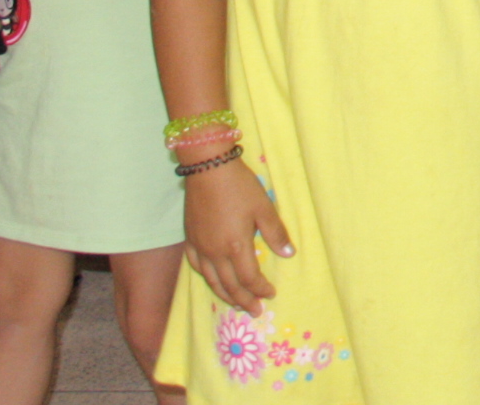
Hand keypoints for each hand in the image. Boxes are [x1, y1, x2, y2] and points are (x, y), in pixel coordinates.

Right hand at [183, 156, 291, 312]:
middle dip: (244, 301)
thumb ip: (276, 233)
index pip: (250, 278)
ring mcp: (200, 247)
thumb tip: (289, 254)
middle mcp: (215, 252)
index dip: (261, 289)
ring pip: (212, 280)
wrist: (208, 168)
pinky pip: (196, 266)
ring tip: (235, 303)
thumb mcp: (264, 208)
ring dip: (225, 294)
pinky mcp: (190, 238)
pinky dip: (206, 277)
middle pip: (230, 286)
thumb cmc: (239, 186)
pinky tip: (211, 278)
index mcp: (236, 246)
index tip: (271, 294)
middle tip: (255, 311)